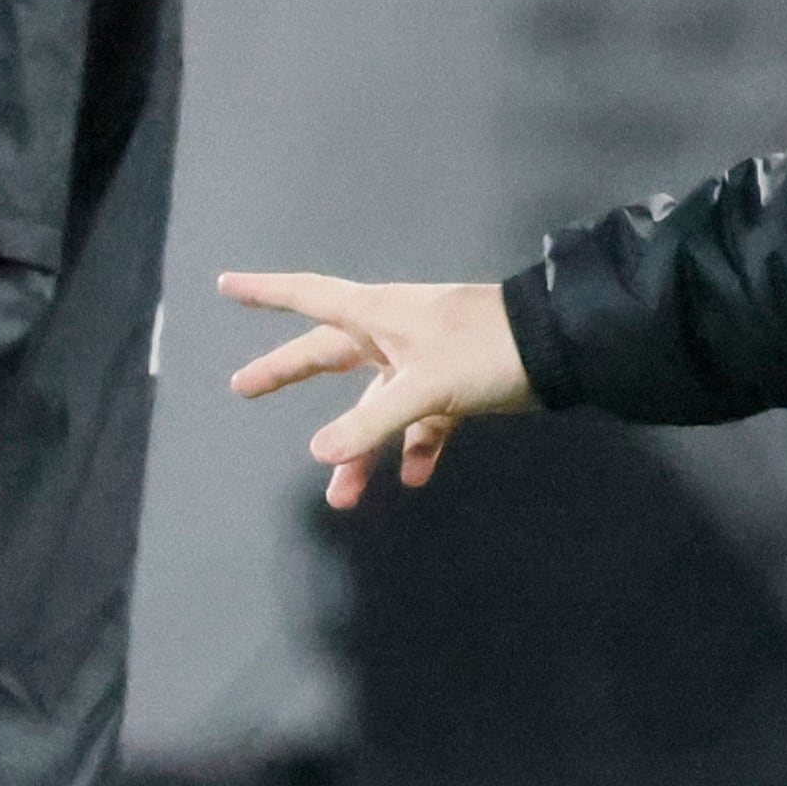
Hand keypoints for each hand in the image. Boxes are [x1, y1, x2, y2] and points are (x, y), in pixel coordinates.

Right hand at [218, 271, 533, 507]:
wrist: (561, 346)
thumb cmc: (486, 349)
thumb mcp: (425, 387)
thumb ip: (373, 422)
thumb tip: (321, 452)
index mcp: (378, 315)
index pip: (308, 297)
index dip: (266, 293)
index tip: (225, 286)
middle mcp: (394, 332)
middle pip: (328, 354)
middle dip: (287, 372)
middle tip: (241, 387)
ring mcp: (425, 359)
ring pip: (377, 405)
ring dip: (361, 449)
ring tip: (342, 499)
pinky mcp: (456, 384)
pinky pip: (424, 421)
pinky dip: (417, 448)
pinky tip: (414, 479)